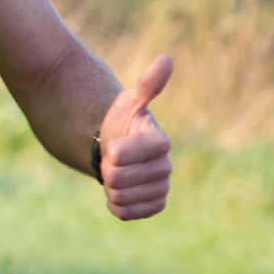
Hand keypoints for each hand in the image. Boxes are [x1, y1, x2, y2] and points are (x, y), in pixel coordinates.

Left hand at [97, 55, 173, 220]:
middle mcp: (165, 167)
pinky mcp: (153, 206)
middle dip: (107, 169)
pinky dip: (115, 205)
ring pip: (121, 197)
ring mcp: (160, 188)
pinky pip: (127, 213)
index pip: (127, 154)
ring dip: (109, 187)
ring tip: (114, 173)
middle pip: (119, 178)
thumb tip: (166, 59)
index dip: (114, 152)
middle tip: (110, 159)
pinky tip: (117, 192)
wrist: (116, 149)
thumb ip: (147, 86)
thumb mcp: (128, 102)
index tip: (111, 144)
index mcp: (161, 143)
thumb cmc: (121, 123)